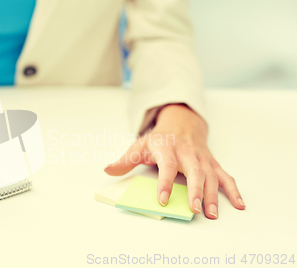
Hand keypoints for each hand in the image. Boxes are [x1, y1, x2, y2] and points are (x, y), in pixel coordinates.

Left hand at [104, 104, 244, 218]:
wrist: (182, 121)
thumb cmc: (160, 138)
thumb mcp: (140, 145)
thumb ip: (125, 160)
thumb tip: (107, 170)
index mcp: (168, 148)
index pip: (167, 165)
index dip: (165, 182)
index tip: (163, 199)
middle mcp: (187, 153)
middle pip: (195, 172)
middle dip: (195, 191)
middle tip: (194, 209)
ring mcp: (202, 158)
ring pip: (211, 176)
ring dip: (213, 196)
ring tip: (211, 214)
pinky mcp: (212, 164)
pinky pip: (225, 177)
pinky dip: (233, 190)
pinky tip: (238, 205)